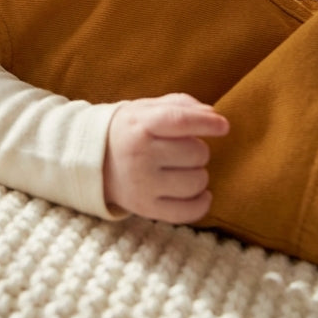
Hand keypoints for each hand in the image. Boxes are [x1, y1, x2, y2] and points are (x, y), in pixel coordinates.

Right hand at [103, 94, 228, 223]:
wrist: (94, 160)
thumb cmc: (129, 130)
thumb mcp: (146, 108)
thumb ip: (180, 105)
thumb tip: (213, 115)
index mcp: (139, 125)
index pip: (180, 121)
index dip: (207, 123)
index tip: (223, 126)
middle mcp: (139, 155)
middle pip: (195, 153)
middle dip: (199, 149)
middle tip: (185, 148)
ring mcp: (142, 184)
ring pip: (196, 182)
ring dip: (199, 173)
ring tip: (185, 168)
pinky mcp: (146, 208)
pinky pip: (188, 212)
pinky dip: (202, 203)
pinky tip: (201, 193)